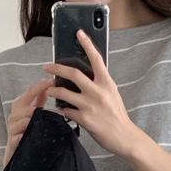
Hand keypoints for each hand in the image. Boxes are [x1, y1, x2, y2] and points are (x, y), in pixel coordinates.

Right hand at [4, 79, 52, 166]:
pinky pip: (15, 138)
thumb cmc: (26, 131)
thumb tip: (49, 86)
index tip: (51, 82)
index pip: (30, 92)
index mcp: (21, 106)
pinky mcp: (12, 143)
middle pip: (22, 105)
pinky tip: (26, 136)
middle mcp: (15, 116)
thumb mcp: (34, 114)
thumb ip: (39, 100)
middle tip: (45, 107)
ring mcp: (12, 129)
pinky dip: (20, 137)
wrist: (17, 154)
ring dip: (29, 121)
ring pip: (19, 121)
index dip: (40, 86)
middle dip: (34, 105)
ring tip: (38, 121)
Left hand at [42, 28, 138, 157]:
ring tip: (49, 90)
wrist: (124, 137)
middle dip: (56, 68)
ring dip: (54, 90)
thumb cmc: (118, 116)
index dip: (87, 44)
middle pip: (73, 73)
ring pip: (64, 93)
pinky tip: (62, 109)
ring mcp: (90, 106)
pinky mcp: (85, 119)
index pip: (96, 58)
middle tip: (47, 67)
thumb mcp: (113, 94)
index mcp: (106, 83)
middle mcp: (98, 92)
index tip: (79, 33)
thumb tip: (88, 76)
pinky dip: (63, 109)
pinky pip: (67, 111)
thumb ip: (101, 84)